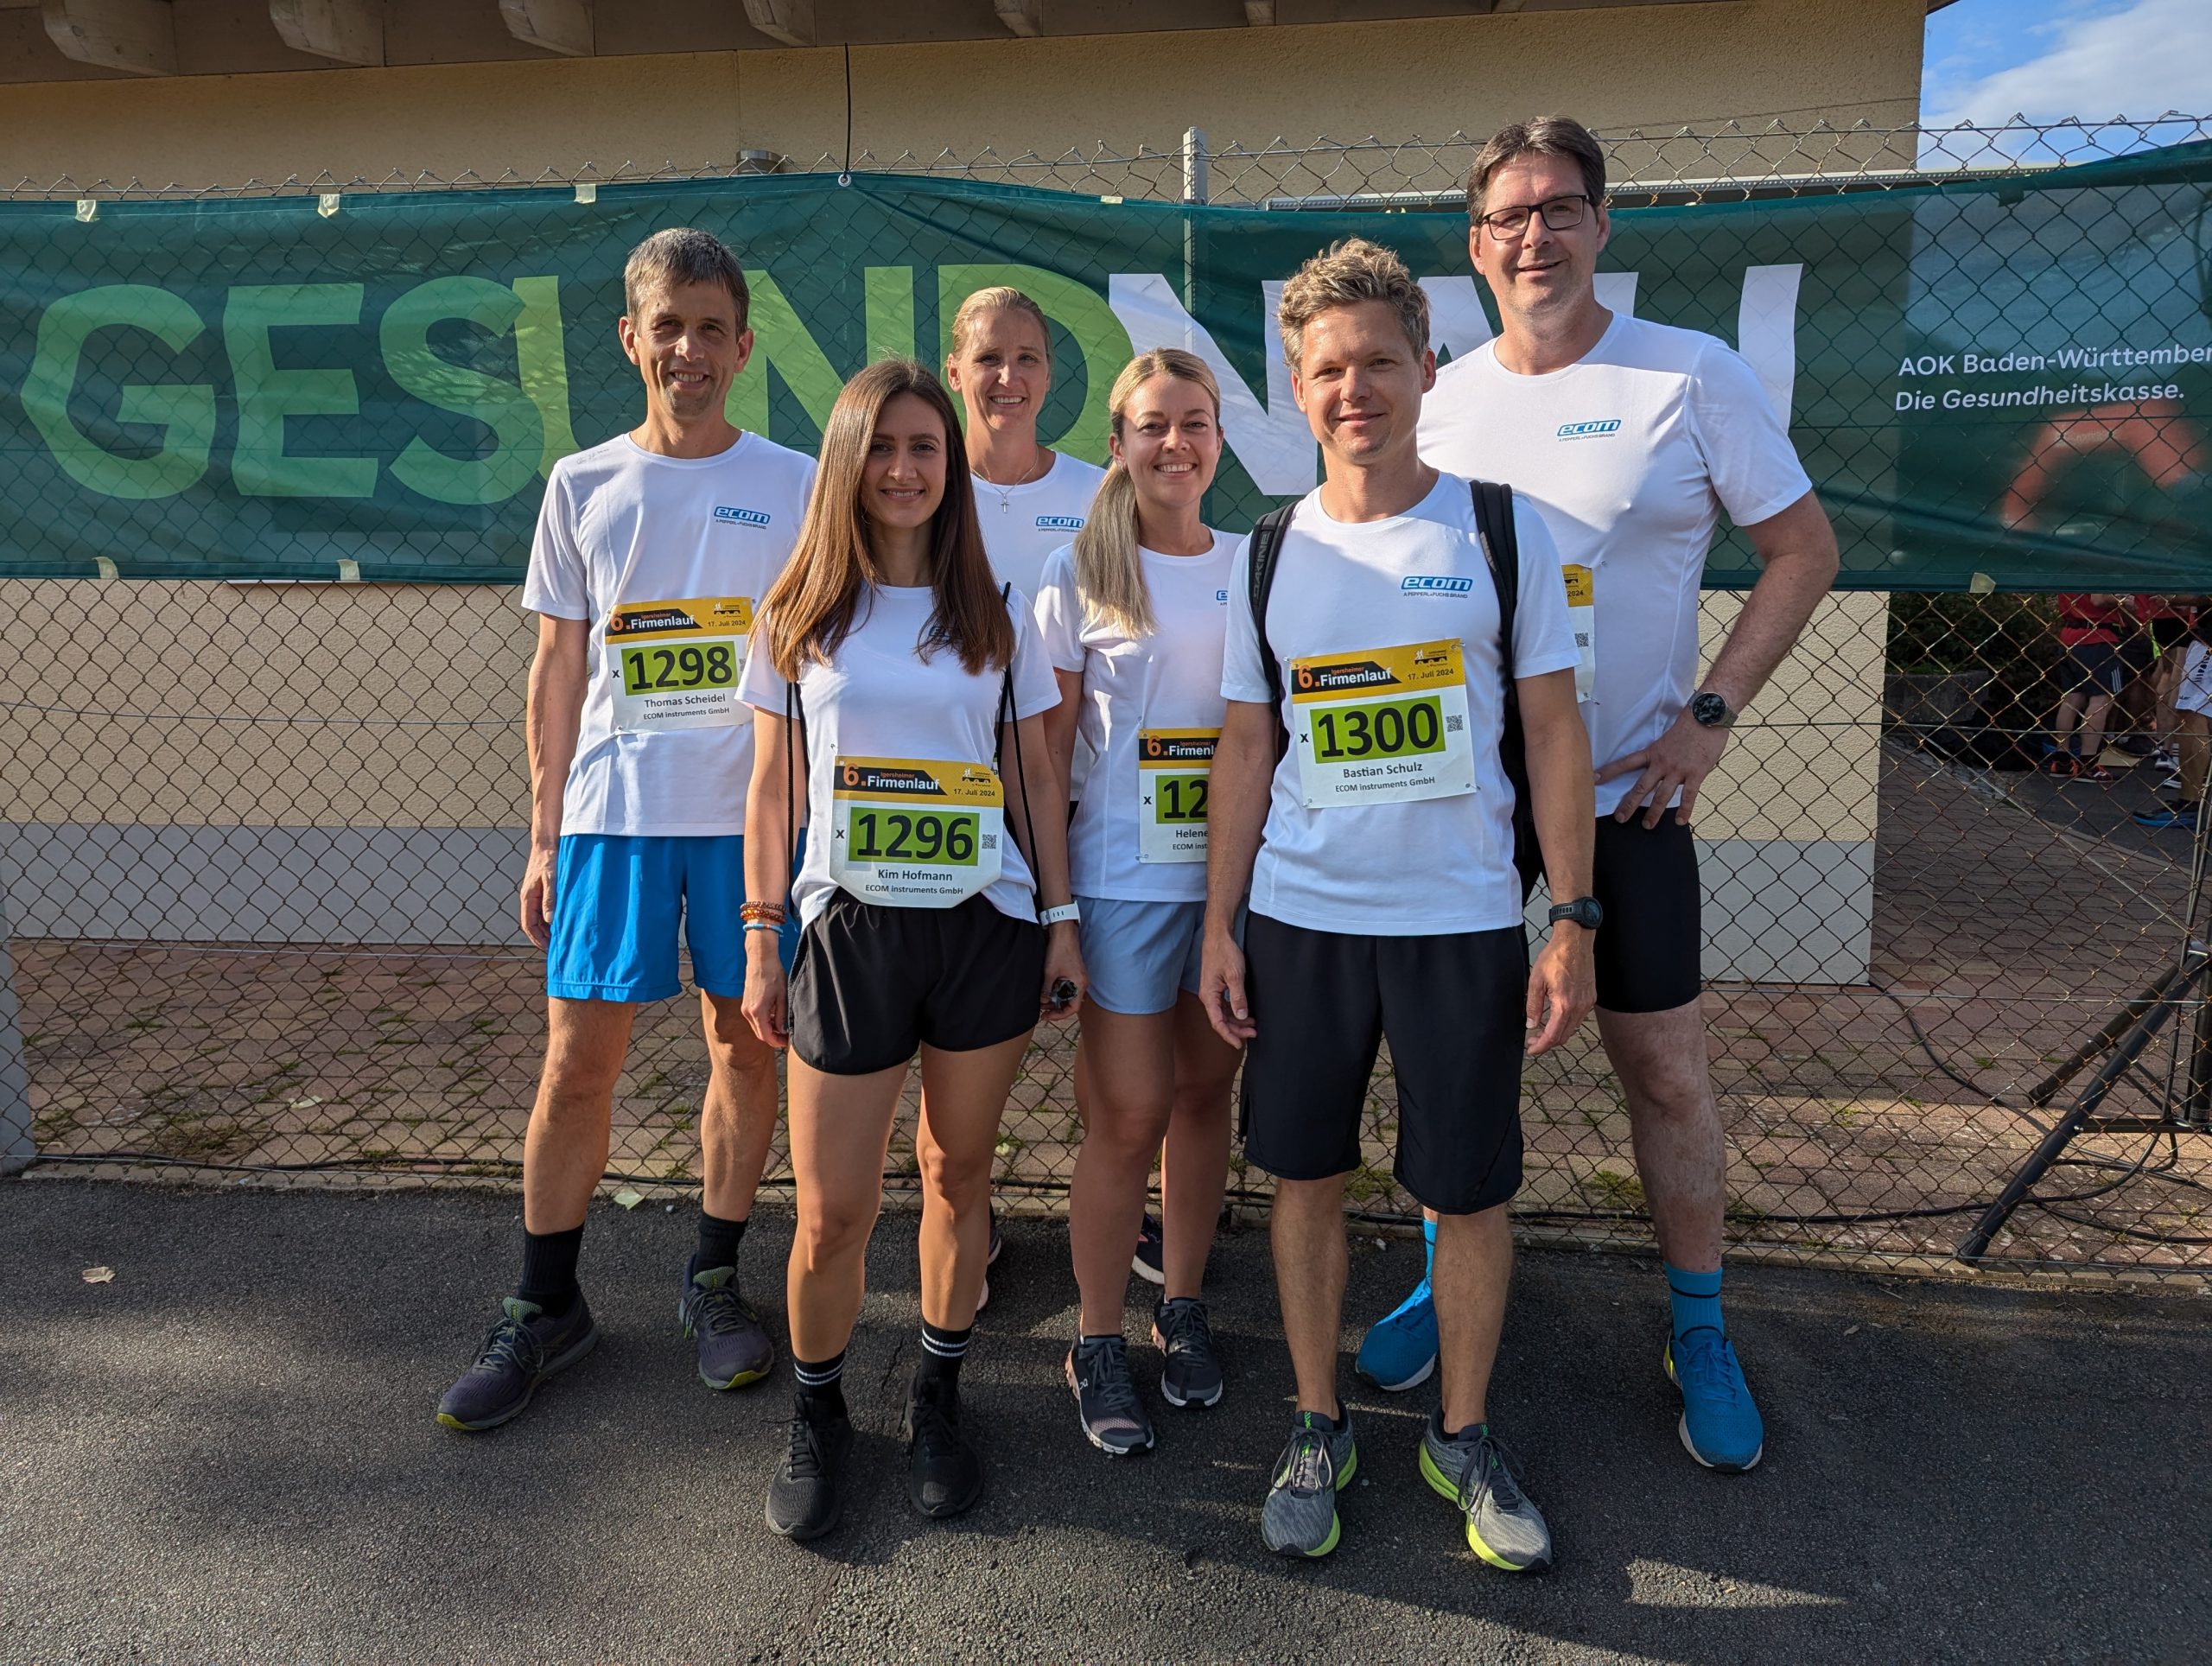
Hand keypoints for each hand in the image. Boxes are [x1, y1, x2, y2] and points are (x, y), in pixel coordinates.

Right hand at [518, 844, 557, 949]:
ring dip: (547, 930)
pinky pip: (545, 909)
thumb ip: (550, 899)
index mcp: (528, 898)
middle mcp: (529, 898)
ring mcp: (536, 895)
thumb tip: (550, 920)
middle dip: (542, 938)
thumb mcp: (551, 879)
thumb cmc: (550, 858)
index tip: (548, 949)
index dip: (537, 939)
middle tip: (556, 948)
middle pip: (533, 924)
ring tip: (560, 939)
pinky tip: (562, 923)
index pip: (528, 925)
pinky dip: (551, 919)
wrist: (549, 842)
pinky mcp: (543, 891)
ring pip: (539, 918)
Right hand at [742, 940, 789, 1049]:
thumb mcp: (782, 996)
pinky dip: (764, 1022)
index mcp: (757, 1011)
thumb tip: (782, 1031)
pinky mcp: (746, 1004)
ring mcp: (745, 1008)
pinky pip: (755, 1019)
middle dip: (773, 1037)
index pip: (766, 1036)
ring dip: (769, 1029)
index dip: (777, 1042)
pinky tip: (775, 1016)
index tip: (787, 1042)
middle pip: (760, 1034)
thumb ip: (782, 1016)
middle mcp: (748, 1012)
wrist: (761, 960)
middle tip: (787, 1036)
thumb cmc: (773, 975)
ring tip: (783, 1026)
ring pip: (757, 1027)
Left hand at [1040, 923, 1086, 1022]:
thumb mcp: (1050, 973)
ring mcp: (1077, 978)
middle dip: (1056, 1008)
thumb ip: (1047, 990)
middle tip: (1041, 1010)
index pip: (1073, 1008)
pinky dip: (1057, 991)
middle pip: (1070, 1003)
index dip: (1059, 1015)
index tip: (1046, 1016)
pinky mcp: (1072, 973)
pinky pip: (1066, 987)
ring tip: (1041, 1002)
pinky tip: (1046, 992)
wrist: (1063, 932)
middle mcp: (1081, 983)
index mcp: (1080, 985)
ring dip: (1055, 1000)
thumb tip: (1042, 1002)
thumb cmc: (1059, 950)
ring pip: (1067, 995)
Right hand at [1197, 926, 1255, 1048]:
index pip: (1218, 1022)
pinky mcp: (1217, 987)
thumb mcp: (1235, 975)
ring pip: (1224, 1014)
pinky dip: (1235, 1011)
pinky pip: (1225, 1005)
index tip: (1239, 1044)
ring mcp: (1213, 992)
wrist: (1218, 936)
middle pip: (1221, 1020)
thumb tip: (1241, 1016)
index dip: (1228, 1035)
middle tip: (1253, 1034)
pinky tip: (1246, 1013)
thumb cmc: (1224, 952)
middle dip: (1236, 1029)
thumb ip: (1238, 997)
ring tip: (1253, 1026)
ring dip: (1237, 1021)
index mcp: (1209, 996)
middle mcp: (1208, 996)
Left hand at [1525, 929, 1594, 1056]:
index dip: (1541, 1046)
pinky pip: (1578, 1018)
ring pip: (1572, 1028)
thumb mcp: (1536, 981)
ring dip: (1557, 1033)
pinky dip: (1566, 1023)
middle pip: (1564, 1036)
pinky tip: (1555, 1019)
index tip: (1531, 1050)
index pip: (1553, 1035)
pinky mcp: (1591, 998)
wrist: (1575, 941)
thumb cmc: (1555, 957)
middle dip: (1547, 1043)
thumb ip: (1533, 1005)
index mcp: (1564, 1004)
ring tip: (1541, 1031)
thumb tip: (1531, 1024)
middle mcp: (1579, 1006)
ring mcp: (1587, 1003)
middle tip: (1533, 1041)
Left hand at [1595, 706, 1729, 828]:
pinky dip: (1684, 810)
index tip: (1594, 779)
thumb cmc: (1690, 724)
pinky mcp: (1696, 773)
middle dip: (1629, 804)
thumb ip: (1664, 754)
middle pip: (1641, 787)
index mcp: (1653, 752)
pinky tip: (1680, 821)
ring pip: (1662, 796)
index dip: (1610, 771)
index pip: (1626, 763)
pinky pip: (1688, 796)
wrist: (1708, 715)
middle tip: (1620, 818)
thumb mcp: (1668, 738)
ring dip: (1654, 813)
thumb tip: (1665, 768)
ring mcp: (1678, 769)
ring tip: (1647, 826)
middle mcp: (1662, 763)